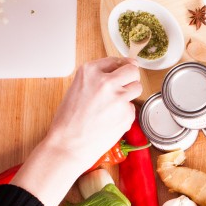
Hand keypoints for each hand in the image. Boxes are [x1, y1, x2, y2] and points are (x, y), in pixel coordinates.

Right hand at [11, 57, 140, 205]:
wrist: (68, 145)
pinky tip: (110, 121)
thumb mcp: (77, 89)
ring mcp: (119, 98)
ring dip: (130, 94)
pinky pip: (132, 108)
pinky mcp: (127, 114)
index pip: (116, 61)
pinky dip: (125, 113)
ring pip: (137, 88)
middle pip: (132, 70)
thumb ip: (96, 79)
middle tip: (124, 86)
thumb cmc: (68, 120)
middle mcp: (107, 81)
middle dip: (130, 77)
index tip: (122, 71)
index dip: (120, 67)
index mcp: (90, 71)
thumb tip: (118, 73)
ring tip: (115, 105)